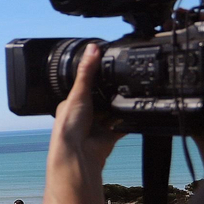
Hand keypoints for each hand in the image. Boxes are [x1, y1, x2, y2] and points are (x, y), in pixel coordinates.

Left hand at [49, 43, 122, 168]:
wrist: (77, 154)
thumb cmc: (69, 127)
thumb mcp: (78, 93)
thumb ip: (87, 71)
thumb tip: (93, 48)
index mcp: (74, 104)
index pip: (87, 87)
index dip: (98, 79)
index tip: (110, 68)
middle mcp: (85, 115)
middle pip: (102, 100)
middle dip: (111, 94)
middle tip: (124, 81)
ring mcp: (98, 127)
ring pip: (113, 113)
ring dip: (120, 108)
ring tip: (130, 95)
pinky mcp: (109, 137)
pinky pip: (123, 127)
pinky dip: (129, 122)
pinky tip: (135, 114)